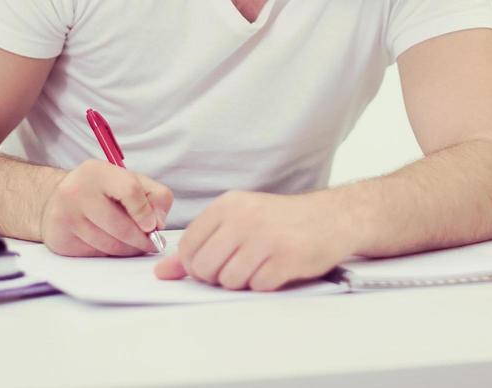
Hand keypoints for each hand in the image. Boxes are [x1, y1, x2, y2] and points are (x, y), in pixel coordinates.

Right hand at [40, 159, 172, 256]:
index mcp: (96, 171)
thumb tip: (159, 222)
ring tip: (136, 245)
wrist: (55, 200)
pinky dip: (111, 254)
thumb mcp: (128, 180)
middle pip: (121, 226)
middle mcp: (76, 192)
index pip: (129, 191)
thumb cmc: (100, 191)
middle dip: (142, 239)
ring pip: (109, 245)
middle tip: (152, 243)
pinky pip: (96, 254)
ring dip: (129, 249)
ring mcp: (65, 217)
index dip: (146, 212)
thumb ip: (154, 195)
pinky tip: (113, 245)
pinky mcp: (61, 239)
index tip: (153, 225)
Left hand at [153, 190, 354, 290]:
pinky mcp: (286, 259)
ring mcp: (266, 238)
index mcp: (228, 205)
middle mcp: (245, 218)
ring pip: (229, 280)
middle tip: (236, 266)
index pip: (188, 246)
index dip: (194, 265)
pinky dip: (263, 283)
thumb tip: (162, 272)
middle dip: (216, 276)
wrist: (329, 218)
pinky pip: (257, 286)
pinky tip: (275, 268)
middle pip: (205, 267)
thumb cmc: (279, 220)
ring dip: (241, 281)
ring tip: (258, 265)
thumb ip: (200, 244)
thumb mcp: (237, 221)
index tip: (210, 264)